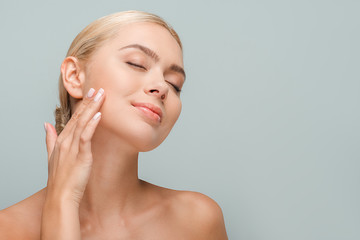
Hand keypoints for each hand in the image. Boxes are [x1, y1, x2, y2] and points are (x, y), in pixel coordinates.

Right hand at [44, 88, 104, 206]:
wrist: (60, 197)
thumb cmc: (60, 179)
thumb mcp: (52, 157)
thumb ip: (49, 139)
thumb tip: (46, 125)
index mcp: (61, 141)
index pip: (73, 118)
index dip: (83, 106)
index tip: (91, 94)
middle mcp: (65, 141)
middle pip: (78, 117)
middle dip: (89, 102)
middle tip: (97, 89)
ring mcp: (72, 148)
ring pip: (83, 123)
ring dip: (92, 108)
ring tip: (100, 96)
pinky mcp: (80, 155)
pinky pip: (86, 137)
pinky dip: (92, 125)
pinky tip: (99, 115)